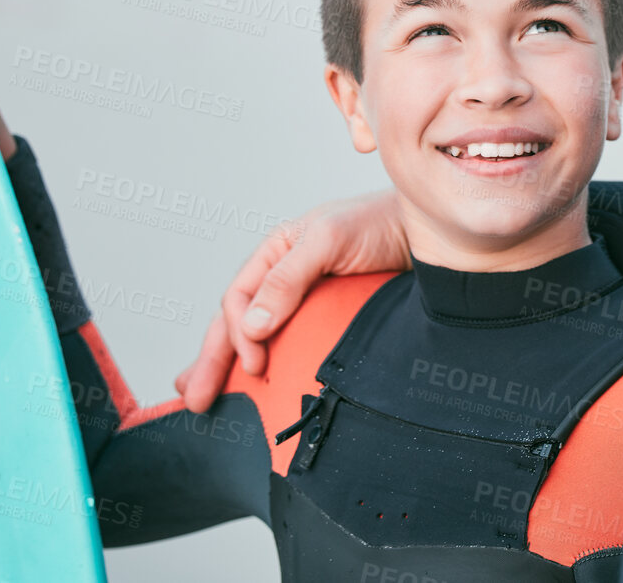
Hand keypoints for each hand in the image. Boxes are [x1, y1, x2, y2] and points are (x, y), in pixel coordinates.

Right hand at [174, 193, 409, 411]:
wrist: (428, 234)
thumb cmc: (377, 222)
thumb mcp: (328, 239)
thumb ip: (287, 279)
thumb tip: (250, 327)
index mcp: (275, 253)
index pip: (239, 299)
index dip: (237, 334)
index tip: (253, 364)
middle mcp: (283, 279)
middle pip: (236, 323)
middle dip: (211, 361)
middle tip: (193, 400)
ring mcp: (304, 302)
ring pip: (257, 337)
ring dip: (229, 367)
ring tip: (207, 399)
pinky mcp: (328, 320)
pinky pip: (291, 346)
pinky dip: (270, 367)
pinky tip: (259, 390)